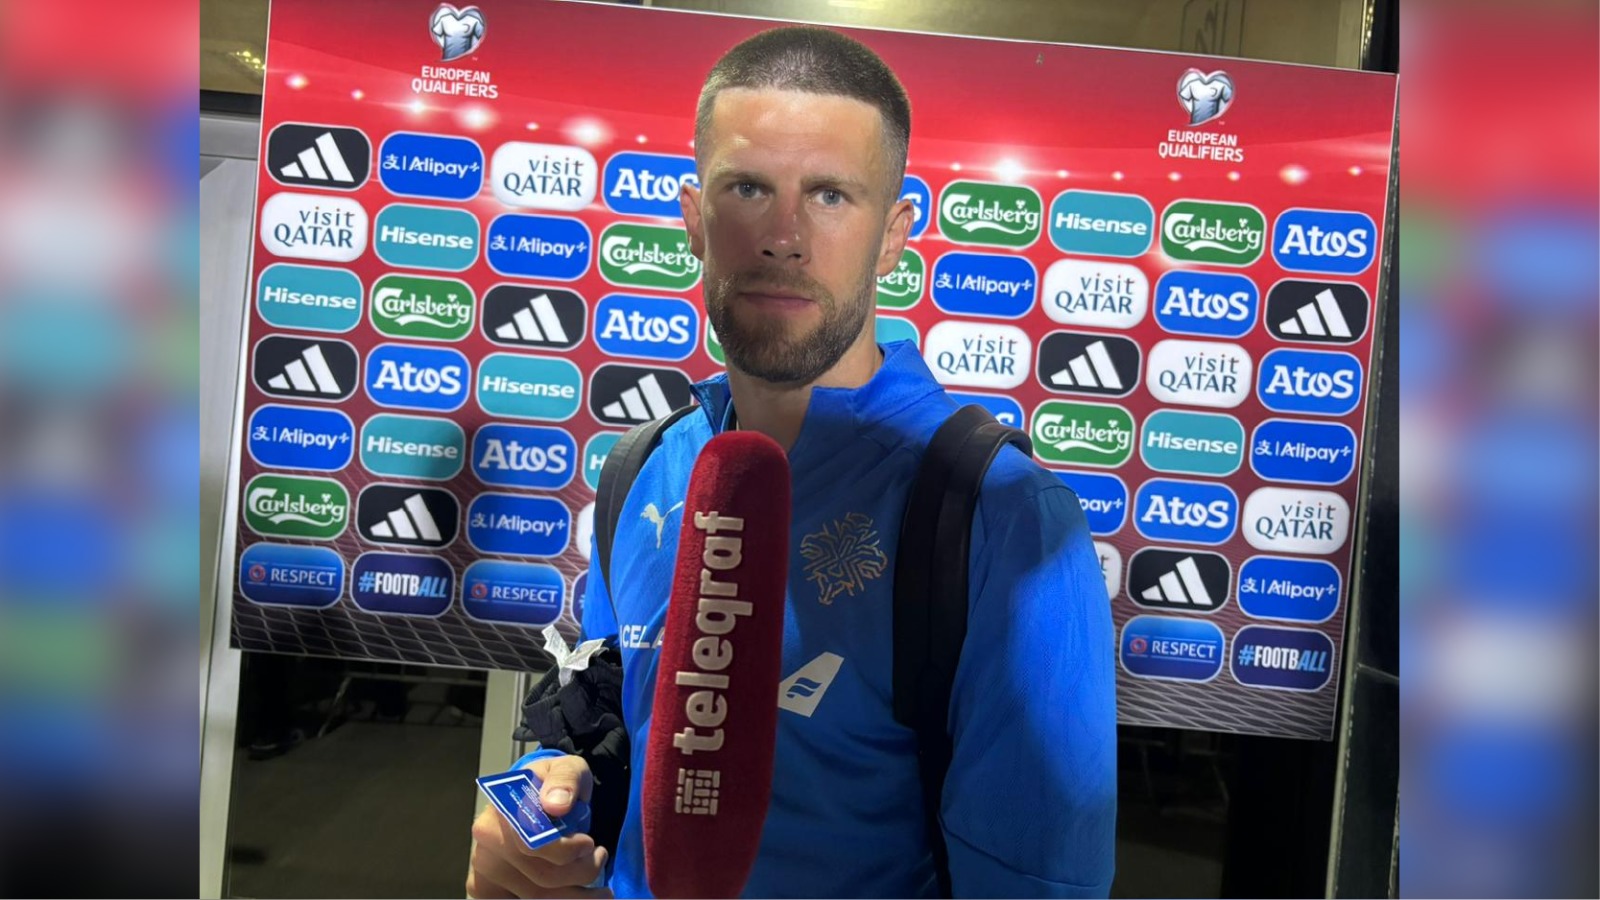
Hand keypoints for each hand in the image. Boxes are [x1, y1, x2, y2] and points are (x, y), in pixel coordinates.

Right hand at [467, 755, 612, 898]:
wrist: (538, 796)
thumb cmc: (553, 784)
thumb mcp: (567, 768)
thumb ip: (565, 779)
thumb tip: (556, 804)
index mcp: (501, 810)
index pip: (531, 843)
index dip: (565, 850)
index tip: (589, 844)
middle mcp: (487, 843)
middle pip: (539, 877)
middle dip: (580, 872)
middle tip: (599, 857)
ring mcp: (486, 870)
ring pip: (537, 896)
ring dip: (575, 893)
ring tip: (599, 881)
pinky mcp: (491, 890)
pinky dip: (558, 899)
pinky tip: (577, 893)